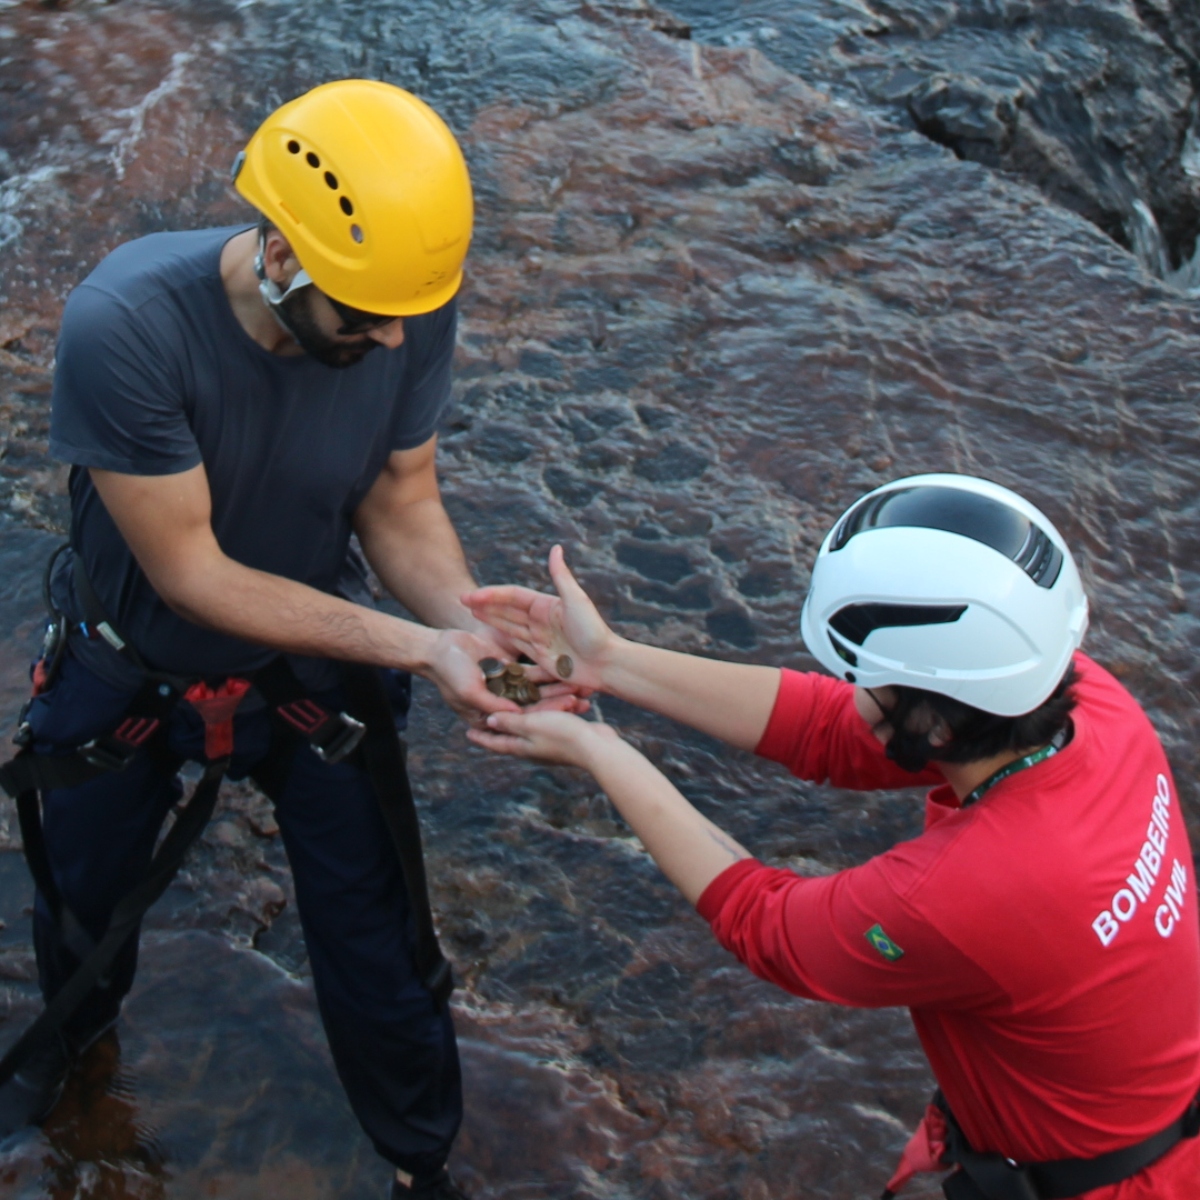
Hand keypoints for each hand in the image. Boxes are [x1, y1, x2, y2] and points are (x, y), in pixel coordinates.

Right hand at [425, 629, 589, 726]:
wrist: (438, 650)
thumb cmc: (449, 674)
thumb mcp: (469, 691)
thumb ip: (492, 704)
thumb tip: (516, 715)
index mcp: (493, 717)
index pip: (525, 717)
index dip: (548, 712)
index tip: (570, 705)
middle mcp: (504, 707)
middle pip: (537, 706)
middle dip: (560, 703)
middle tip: (585, 699)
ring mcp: (508, 690)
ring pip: (539, 691)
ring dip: (559, 689)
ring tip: (583, 686)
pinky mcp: (511, 674)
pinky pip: (534, 676)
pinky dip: (550, 674)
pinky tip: (570, 671)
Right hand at [463, 545, 613, 689]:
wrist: (606, 663)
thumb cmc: (593, 631)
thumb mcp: (576, 600)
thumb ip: (561, 576)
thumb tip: (555, 548)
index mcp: (546, 605)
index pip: (513, 596)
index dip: (491, 595)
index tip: (471, 595)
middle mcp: (541, 620)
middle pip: (507, 610)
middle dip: (485, 605)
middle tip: (461, 601)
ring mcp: (540, 638)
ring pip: (508, 626)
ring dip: (489, 619)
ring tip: (469, 613)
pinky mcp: (540, 657)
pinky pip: (516, 646)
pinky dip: (501, 639)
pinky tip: (488, 636)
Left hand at [467, 709, 617, 767]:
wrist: (596, 748)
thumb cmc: (562, 735)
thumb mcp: (531, 725)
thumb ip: (510, 723)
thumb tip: (489, 722)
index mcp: (521, 746)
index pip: (495, 742)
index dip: (481, 737)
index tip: (467, 733)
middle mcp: (534, 747)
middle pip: (512, 734)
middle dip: (502, 725)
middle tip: (488, 717)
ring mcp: (550, 743)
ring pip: (535, 725)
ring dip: (528, 714)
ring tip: (518, 706)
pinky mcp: (566, 736)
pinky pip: (553, 720)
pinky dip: (550, 711)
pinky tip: (551, 702)